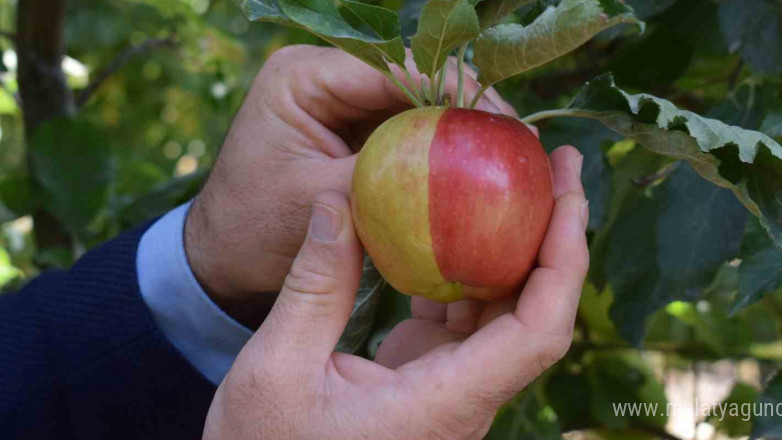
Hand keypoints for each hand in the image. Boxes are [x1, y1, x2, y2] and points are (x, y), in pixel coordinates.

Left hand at [184, 45, 516, 326]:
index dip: (456, 91)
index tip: (504, 122)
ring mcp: (338, 101)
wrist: (221, 259)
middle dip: (465, 110)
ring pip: (414, 104)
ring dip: (456, 130)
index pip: (395, 68)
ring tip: (506, 154)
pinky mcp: (350, 129)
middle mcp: (323, 75)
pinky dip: (436, 151)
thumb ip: (386, 179)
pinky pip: (404, 132)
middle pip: (411, 79)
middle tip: (518, 140)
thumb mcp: (320, 204)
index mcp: (303, 75)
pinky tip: (475, 170)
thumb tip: (461, 169)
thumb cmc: (254, 232)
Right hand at [202, 146, 588, 439]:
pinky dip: (468, 269)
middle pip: (538, 311)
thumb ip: (313, 284)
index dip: (565, 258)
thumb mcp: (277, 367)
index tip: (567, 191)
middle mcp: (466, 397)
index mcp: (446, 402)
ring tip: (514, 182)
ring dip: (516, 247)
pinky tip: (455, 227)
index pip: (539, 331)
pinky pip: (467, 318)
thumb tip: (335, 201)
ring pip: (507, 312)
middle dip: (555, 234)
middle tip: (554, 162)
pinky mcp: (431, 378)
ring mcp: (452, 388)